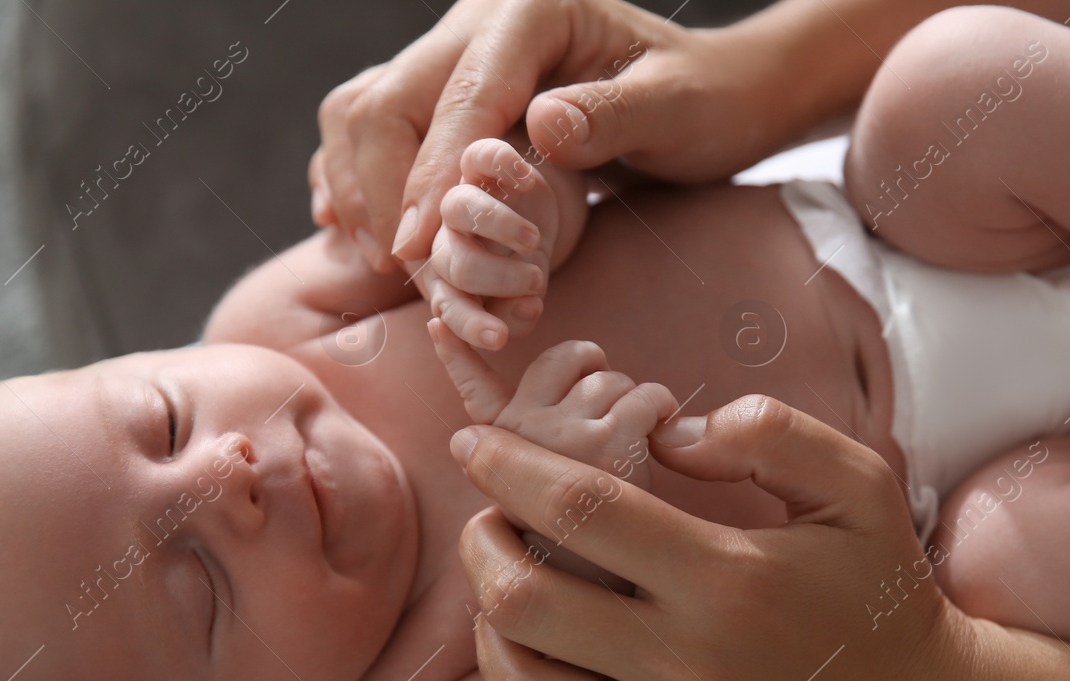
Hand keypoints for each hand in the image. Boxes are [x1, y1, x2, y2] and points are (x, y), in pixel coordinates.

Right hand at [311, 0, 791, 268]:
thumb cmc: (703, 102)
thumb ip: (613, 116)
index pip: (462, 98)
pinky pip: (377, 127)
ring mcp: (458, 53)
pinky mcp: (450, 89)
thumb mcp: (677, 111)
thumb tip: (542, 124)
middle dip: (381, 188)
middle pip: (387, 99)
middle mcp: (480, 22)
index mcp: (532, 10)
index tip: (413, 247)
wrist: (708, 91)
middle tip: (402, 265)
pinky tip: (364, 231)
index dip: (429, 177)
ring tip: (388, 258)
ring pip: (365, 110)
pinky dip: (361, 179)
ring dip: (360, 186)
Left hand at [418, 138, 559, 350]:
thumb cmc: (527, 258)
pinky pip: (479, 155)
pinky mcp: (478, 158)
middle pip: (449, 261)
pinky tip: (526, 181)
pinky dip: (503, 166)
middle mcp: (444, 236)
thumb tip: (524, 314)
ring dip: (500, 228)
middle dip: (492, 279)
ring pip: (458, 208)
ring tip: (534, 242)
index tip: (500, 338)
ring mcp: (460, 194)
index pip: (445, 305)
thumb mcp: (525, 292)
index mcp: (448, 278)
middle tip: (533, 282)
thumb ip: (518, 311)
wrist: (539, 204)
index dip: (467, 324)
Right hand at [436, 334, 677, 587]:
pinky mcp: (609, 448)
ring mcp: (560, 438)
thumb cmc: (578, 543)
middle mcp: (519, 433)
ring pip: (613, 378)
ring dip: (637, 400)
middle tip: (614, 418)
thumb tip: (457, 391)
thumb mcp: (531, 493)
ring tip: (639, 439)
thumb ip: (502, 440)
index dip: (456, 351)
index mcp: (496, 443)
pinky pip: (646, 398)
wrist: (605, 599)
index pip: (471, 384)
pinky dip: (662, 408)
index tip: (438, 323)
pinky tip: (660, 434)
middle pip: (568, 359)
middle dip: (602, 376)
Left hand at [450, 393, 967, 680]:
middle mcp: (691, 665)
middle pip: (525, 602)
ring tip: (502, 605)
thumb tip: (667, 432)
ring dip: (488, 639)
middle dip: (481, 546)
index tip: (475, 444)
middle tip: (488, 524)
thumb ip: (773, 433)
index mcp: (728, 578)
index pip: (581, 508)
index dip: (508, 467)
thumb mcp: (860, 486)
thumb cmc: (880, 598)